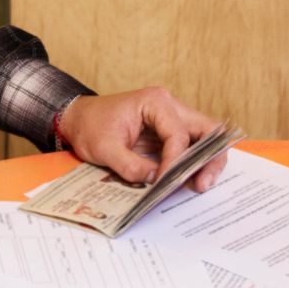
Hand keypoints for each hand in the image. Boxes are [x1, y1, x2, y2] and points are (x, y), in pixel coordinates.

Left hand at [60, 87, 226, 191]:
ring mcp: (173, 118)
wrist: (79, 119)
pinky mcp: (169, 133)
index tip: (166, 181)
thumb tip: (157, 179)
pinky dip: (195, 163)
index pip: (177, 134)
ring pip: (205, 138)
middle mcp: (170, 106)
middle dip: (209, 158)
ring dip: (207, 161)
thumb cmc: (89, 126)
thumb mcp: (103, 148)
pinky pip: (192, 147)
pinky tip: (191, 180)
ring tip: (201, 185)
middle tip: (203, 183)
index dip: (176, 161)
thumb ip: (130, 165)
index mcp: (155, 102)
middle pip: (206, 130)